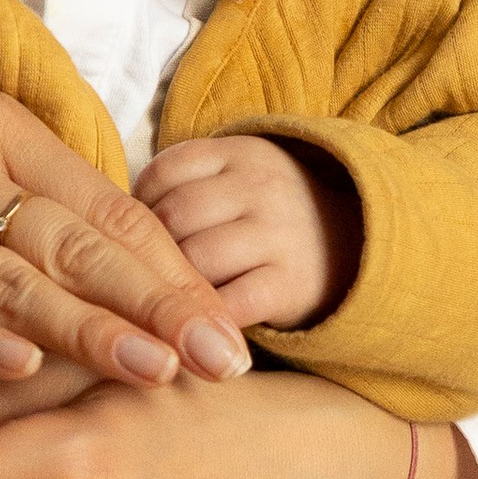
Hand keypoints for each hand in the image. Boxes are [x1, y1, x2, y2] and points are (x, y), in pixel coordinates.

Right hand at [0, 85, 253, 395]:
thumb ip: (29, 189)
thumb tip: (128, 246)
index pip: (105, 204)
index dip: (173, 267)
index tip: (230, 319)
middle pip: (77, 242)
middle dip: (160, 305)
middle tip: (229, 358)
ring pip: (14, 279)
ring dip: (90, 331)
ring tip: (160, 374)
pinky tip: (22, 373)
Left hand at [134, 134, 359, 330]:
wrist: (360, 243)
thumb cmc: (271, 216)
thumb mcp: (238, 178)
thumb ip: (186, 186)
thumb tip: (116, 221)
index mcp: (240, 153)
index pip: (164, 171)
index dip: (138, 206)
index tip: (139, 233)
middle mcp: (260, 186)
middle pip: (173, 216)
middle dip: (149, 251)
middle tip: (145, 275)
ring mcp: (278, 234)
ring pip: (196, 259)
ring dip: (172, 286)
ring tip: (168, 299)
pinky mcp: (291, 283)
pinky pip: (231, 303)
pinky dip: (204, 318)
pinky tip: (194, 325)